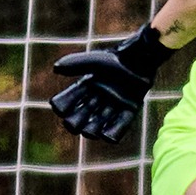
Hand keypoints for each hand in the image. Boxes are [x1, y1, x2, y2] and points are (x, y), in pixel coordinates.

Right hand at [49, 25, 167, 142]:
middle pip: (80, 118)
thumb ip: (76, 64)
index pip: (68, 101)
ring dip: (91, 130)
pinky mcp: (130, 108)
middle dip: (74, 123)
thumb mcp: (94, 61)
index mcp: (87, 86)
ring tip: (89, 131)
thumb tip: (55, 68)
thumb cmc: (116, 58)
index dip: (62, 106)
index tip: (59, 107)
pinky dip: (113, 133)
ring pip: (97, 125)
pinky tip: (106, 136)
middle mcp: (98, 98)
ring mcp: (114, 105)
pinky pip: (121, 126)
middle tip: (72, 124)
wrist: (141, 58)